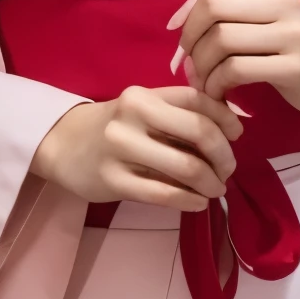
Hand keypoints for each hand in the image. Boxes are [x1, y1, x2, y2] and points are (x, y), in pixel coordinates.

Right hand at [31, 85, 241, 211]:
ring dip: (211, 182)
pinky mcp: (113, 181)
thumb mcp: (141, 110)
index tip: (237, 135)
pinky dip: (190, 200)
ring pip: (186, 167)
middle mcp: (133, 116)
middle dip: (224, 155)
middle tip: (227, 170)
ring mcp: (121, 149)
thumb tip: (231, 127)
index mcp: (144, 95)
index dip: (226, 118)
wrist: (62, 144)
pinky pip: (164, 194)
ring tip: (215, 189)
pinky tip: (198, 203)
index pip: (198, 100)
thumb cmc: (113, 128)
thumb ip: (177, 114)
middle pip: (199, 132)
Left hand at [171, 0, 299, 114]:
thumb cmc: (282, 49)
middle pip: (214, 9)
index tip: (187, 43)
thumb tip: (175, 22)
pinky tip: (218, 94)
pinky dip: (216, 84)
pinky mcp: (296, 66)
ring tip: (204, 83)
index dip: (190, 15)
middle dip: (191, 41)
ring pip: (222, 40)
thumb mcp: (255, 22)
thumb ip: (218, 14)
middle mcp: (286, 1)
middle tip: (191, 65)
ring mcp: (294, 33)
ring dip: (201, 67)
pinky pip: (236, 70)